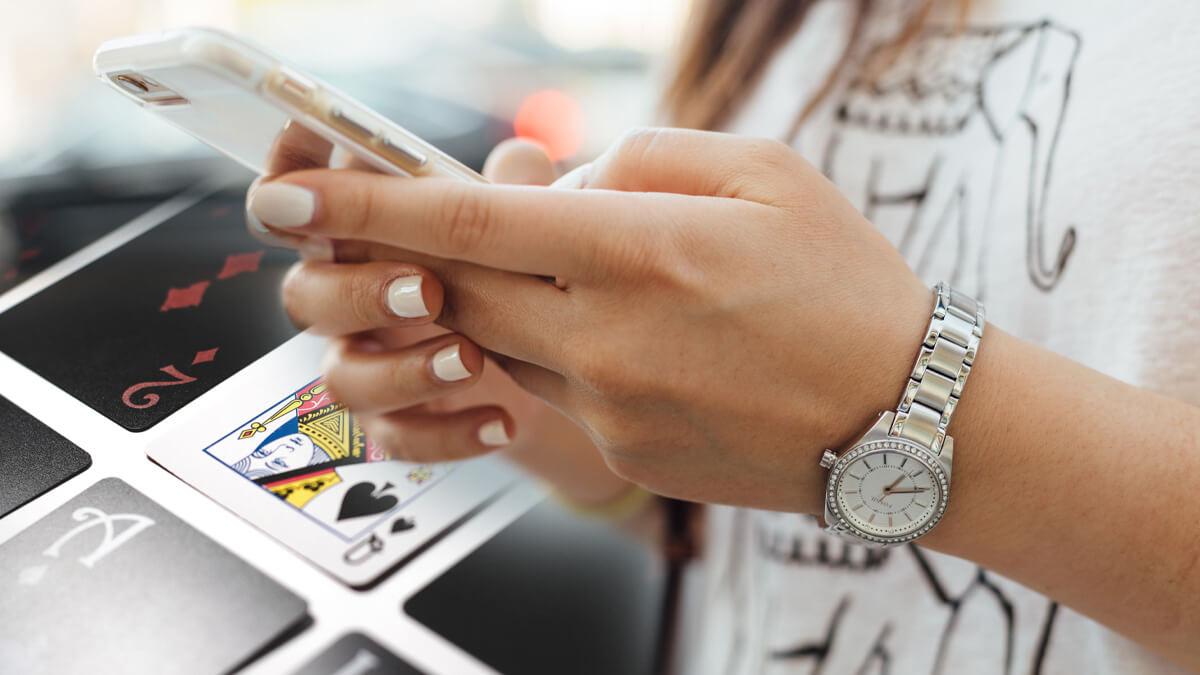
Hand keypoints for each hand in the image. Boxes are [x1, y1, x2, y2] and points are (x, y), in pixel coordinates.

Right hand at [247, 137, 631, 503]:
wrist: (559, 363)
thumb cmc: (523, 269)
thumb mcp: (527, 224)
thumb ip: (517, 191)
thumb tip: (521, 159)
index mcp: (365, 230)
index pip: (300, 200)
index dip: (286, 182)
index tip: (301, 186)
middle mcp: (351, 296)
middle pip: (306, 296)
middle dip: (357, 293)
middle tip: (425, 291)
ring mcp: (370, 362)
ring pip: (342, 378)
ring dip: (401, 370)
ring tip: (472, 360)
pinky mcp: (400, 419)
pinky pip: (395, 438)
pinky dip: (447, 433)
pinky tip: (503, 421)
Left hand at [249, 128, 931, 513]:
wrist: (905, 421)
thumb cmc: (845, 283)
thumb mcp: (763, 173)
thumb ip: (642, 158)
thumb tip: (558, 180)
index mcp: (642, 250)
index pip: (468, 222)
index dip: (365, 206)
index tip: (288, 198)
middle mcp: (608, 336)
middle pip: (456, 289)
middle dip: (405, 256)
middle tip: (386, 229)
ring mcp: (610, 407)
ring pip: (497, 342)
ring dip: (495, 300)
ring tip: (573, 273)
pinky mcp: (620, 452)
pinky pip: (550, 389)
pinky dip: (554, 347)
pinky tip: (624, 333)